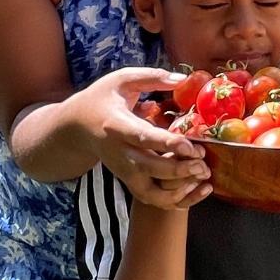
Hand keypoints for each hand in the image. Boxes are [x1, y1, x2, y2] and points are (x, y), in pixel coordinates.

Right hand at [76, 67, 211, 208]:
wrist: (76, 127)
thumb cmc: (102, 98)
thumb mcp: (121, 80)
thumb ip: (151, 78)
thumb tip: (182, 80)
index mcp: (117, 125)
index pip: (143, 138)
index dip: (168, 144)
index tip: (191, 146)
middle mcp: (120, 153)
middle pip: (151, 168)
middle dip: (180, 169)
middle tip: (204, 163)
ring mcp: (123, 170)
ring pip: (151, 192)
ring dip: (179, 190)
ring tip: (203, 177)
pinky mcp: (128, 180)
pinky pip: (151, 199)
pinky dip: (173, 201)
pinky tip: (195, 190)